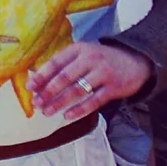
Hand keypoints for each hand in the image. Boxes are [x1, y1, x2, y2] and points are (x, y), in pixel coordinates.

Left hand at [29, 40, 147, 121]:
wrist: (137, 61)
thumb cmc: (101, 60)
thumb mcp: (83, 55)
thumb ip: (63, 65)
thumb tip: (36, 82)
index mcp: (79, 49)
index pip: (56, 62)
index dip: (41, 75)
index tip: (29, 87)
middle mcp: (91, 58)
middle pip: (65, 77)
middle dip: (48, 92)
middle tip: (36, 103)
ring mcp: (104, 73)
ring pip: (77, 90)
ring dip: (60, 102)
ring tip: (47, 112)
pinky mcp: (114, 87)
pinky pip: (94, 101)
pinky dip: (80, 110)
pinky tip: (67, 116)